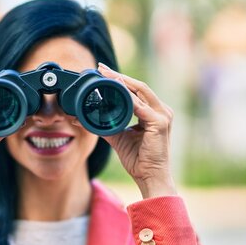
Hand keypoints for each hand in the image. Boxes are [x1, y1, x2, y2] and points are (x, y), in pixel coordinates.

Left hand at [98, 63, 176, 198]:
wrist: (150, 176)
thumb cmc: (138, 159)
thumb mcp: (119, 137)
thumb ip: (105, 125)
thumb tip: (82, 119)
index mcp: (154, 112)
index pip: (137, 90)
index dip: (120, 79)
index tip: (103, 71)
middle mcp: (162, 110)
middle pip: (139, 86)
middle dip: (119, 76)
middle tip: (101, 67)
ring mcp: (163, 116)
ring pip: (140, 91)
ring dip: (122, 82)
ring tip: (106, 75)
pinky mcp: (160, 123)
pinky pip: (140, 107)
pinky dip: (127, 98)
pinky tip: (115, 91)